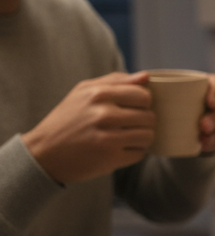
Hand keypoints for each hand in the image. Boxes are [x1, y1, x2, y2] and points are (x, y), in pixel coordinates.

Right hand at [21, 72, 155, 183]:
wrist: (43, 152)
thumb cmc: (68, 118)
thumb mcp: (83, 92)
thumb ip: (116, 81)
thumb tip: (146, 76)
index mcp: (99, 94)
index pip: (144, 96)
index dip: (143, 103)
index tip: (133, 108)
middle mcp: (104, 115)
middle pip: (150, 117)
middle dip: (143, 122)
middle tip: (128, 125)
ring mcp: (108, 138)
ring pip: (149, 136)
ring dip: (141, 138)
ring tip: (125, 137)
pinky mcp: (110, 159)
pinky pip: (140, 154)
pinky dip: (133, 152)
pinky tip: (118, 149)